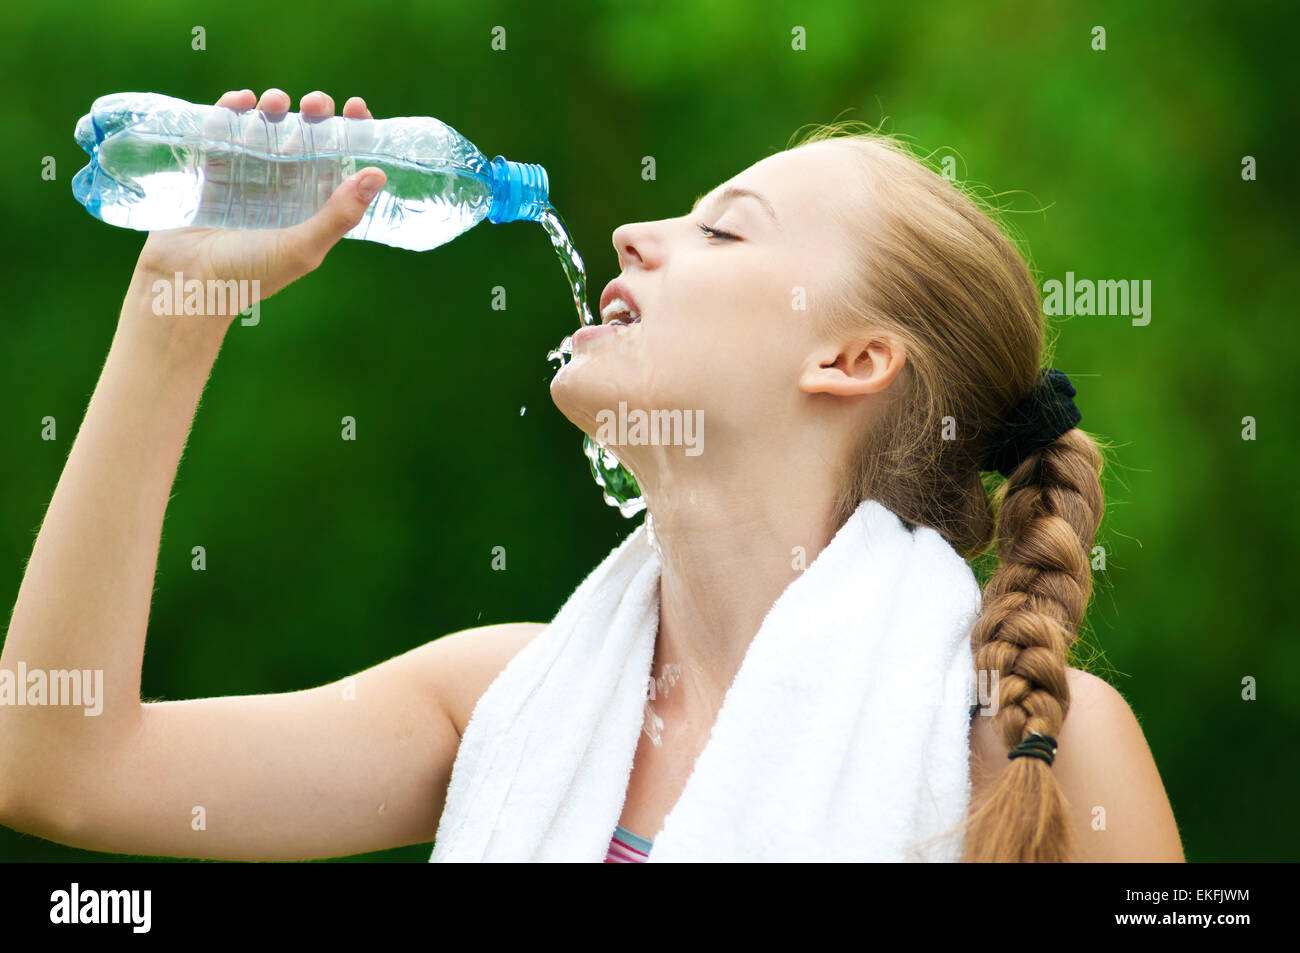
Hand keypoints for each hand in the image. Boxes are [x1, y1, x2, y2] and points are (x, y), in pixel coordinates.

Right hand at [134, 88, 386, 317]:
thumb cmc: (250, 275)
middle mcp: (283, 190)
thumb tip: (377, 174)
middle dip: (314, 116)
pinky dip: (231, 111)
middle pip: (305, 140)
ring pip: (266, 130)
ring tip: (276, 101)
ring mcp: (246, 178)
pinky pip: (223, 131)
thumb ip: (338, 215)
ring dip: (274, 108)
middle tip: (316, 103)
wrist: (186, 285)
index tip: (356, 108)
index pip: (338, 164)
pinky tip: (241, 101)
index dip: (350, 135)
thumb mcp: (302, 247)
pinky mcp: (211, 170)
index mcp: (311, 208)